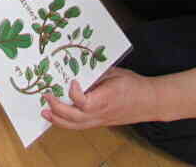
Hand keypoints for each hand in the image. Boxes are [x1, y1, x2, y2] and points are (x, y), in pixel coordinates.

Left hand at [42, 68, 158, 128]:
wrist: (150, 101)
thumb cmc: (133, 85)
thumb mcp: (114, 73)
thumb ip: (95, 74)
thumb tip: (75, 69)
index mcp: (107, 99)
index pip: (85, 103)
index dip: (74, 93)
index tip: (72, 81)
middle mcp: (101, 113)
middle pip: (75, 118)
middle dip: (57, 109)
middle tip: (46, 96)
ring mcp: (100, 120)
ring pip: (75, 126)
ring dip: (58, 120)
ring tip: (45, 112)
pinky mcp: (100, 123)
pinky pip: (80, 126)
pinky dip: (67, 122)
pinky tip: (57, 116)